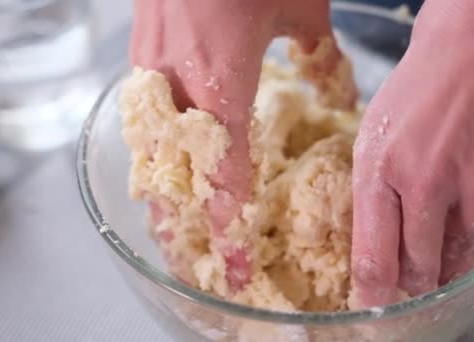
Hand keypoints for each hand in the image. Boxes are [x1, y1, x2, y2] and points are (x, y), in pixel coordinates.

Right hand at [130, 0, 350, 287]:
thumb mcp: (303, 6)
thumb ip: (318, 51)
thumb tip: (334, 82)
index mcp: (222, 80)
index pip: (223, 171)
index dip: (228, 221)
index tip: (233, 260)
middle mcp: (178, 82)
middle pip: (171, 169)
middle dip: (176, 216)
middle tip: (185, 252)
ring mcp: (151, 65)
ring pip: (148, 143)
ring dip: (159, 182)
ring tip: (165, 216)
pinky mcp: (139, 47)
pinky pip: (142, 111)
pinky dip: (151, 142)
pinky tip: (159, 152)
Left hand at [350, 0, 473, 306]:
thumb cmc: (426, 80)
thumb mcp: (379, 129)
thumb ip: (376, 186)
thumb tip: (378, 235)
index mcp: (377, 168)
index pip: (371, 253)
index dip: (371, 290)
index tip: (372, 307)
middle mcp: (421, 184)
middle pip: (415, 268)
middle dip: (412, 284)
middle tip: (409, 287)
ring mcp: (469, 186)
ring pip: (453, 255)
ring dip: (443, 264)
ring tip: (436, 260)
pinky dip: (472, 224)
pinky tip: (468, 201)